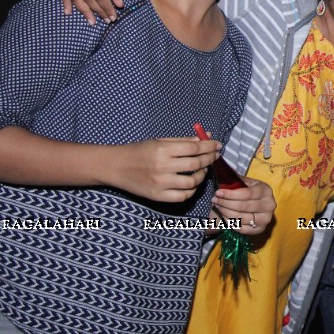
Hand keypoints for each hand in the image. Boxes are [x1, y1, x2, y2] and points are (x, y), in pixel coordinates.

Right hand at [104, 137, 220, 202]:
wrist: (116, 166)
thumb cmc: (139, 151)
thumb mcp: (160, 141)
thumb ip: (184, 140)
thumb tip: (207, 137)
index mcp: (163, 149)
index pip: (194, 148)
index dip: (209, 146)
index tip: (217, 145)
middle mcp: (162, 166)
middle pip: (196, 164)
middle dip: (210, 159)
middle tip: (215, 156)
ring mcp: (160, 183)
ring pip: (192, 182)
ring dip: (202, 176)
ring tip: (202, 170)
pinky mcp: (157, 196)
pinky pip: (182, 196)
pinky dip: (191, 191)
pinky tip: (191, 184)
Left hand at [211, 176, 276, 235]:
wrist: (260, 206)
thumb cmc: (251, 192)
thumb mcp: (247, 183)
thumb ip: (237, 181)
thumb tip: (223, 176)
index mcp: (266, 191)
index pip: (247, 194)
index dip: (231, 194)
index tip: (218, 192)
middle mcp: (269, 205)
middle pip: (243, 206)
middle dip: (225, 203)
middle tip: (215, 199)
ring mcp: (265, 219)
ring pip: (241, 218)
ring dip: (225, 212)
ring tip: (218, 206)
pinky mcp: (260, 230)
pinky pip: (241, 228)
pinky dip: (230, 222)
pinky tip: (224, 215)